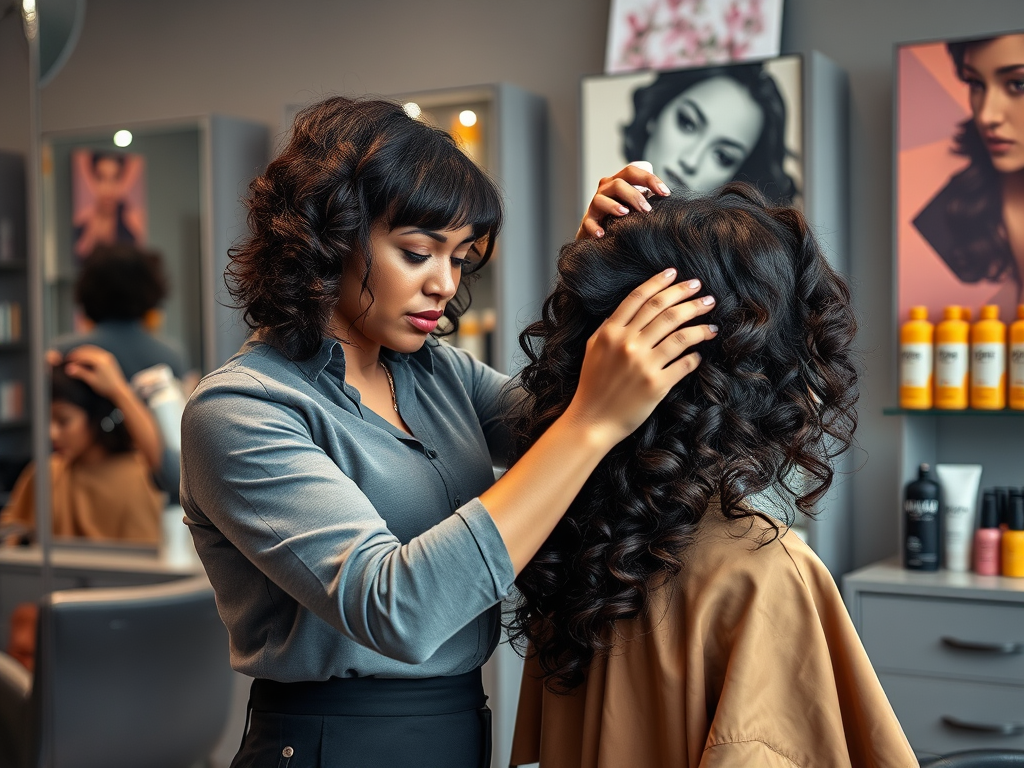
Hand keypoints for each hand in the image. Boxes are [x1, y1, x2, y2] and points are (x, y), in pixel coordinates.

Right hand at [60, 345, 131, 401]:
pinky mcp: (109, 358)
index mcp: (100, 361)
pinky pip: (96, 351)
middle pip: (87, 350)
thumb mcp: (91, 380)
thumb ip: (80, 373)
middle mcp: (105, 356)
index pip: (83, 355)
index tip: (65, 361)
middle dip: (76, 353)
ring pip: (91, 349)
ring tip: (74, 358)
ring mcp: (108, 356)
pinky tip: (83, 358)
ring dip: (82, 352)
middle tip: (68, 358)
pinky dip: (88, 353)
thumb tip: (68, 368)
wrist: (119, 390)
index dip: (73, 357)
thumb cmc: (105, 387)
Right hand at [563, 269, 716, 447]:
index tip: (675, 274)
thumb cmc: (592, 385)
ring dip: (700, 324)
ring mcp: (643, 364)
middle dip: (687, 297)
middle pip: (664, 311)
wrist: (592, 421)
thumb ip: (608, 327)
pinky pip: (684, 363)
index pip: (639, 298)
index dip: (659, 282)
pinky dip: (695, 356)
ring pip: (681, 334)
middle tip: (704, 292)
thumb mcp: (592, 348)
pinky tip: (699, 353)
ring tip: (711, 321)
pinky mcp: (656, 384)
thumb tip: (626, 310)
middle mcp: (627, 344)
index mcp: (611, 332)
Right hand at [577, 161, 671, 239]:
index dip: (650, 180)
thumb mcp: (637, 205)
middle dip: (635, 195)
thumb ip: (649, 199)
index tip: (666, 193)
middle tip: (647, 210)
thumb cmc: (624, 217)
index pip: (633, 172)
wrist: (601, 233)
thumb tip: (669, 199)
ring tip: (625, 214)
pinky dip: (594, 227)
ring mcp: (595, 205)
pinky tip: (603, 234)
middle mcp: (606, 190)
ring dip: (614, 206)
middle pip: (618, 183)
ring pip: (601, 199)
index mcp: (619, 182)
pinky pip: (588, 222)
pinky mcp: (587, 221)